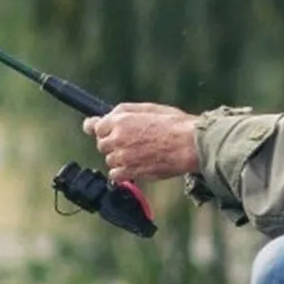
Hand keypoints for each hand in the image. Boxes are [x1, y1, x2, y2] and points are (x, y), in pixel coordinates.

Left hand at [82, 102, 199, 184]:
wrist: (189, 145)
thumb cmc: (174, 125)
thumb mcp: (148, 108)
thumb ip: (124, 112)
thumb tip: (107, 115)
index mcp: (121, 120)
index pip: (94, 126)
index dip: (98, 128)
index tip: (97, 130)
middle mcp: (118, 138)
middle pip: (102, 144)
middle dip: (112, 143)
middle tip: (131, 142)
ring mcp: (123, 157)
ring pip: (109, 159)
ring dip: (120, 158)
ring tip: (139, 153)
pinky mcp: (130, 172)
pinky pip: (115, 175)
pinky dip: (122, 172)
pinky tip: (136, 165)